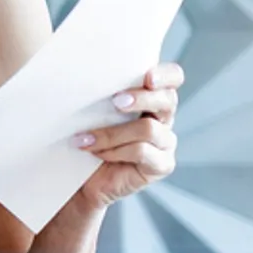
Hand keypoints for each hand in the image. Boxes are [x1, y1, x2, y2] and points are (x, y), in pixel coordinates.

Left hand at [74, 62, 183, 209]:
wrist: (82, 179)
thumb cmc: (87, 138)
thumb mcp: (92, 111)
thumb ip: (100, 93)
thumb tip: (79, 73)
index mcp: (151, 98)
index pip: (172, 77)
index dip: (165, 75)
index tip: (147, 77)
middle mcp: (163, 118)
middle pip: (168, 100)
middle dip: (141, 98)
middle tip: (116, 101)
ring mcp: (165, 143)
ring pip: (148, 129)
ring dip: (112, 133)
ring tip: (86, 137)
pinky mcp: (161, 165)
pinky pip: (141, 152)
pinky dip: (115, 151)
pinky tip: (96, 152)